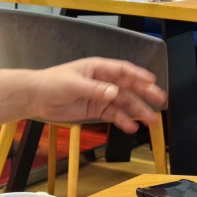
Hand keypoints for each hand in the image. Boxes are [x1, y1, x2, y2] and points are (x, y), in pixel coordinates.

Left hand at [32, 58, 166, 133]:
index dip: (138, 75)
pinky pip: (112, 114)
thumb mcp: (74, 84)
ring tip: (150, 120)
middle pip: (127, 87)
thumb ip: (95, 89)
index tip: (152, 81)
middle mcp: (102, 81)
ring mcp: (100, 96)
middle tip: (159, 100)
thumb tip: (115, 92)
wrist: (36, 97)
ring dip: (136, 111)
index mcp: (98, 68)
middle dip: (144, 93)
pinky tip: (131, 127)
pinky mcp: (95, 109)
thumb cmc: (52, 83)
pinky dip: (122, 121)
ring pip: (123, 103)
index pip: (123, 70)